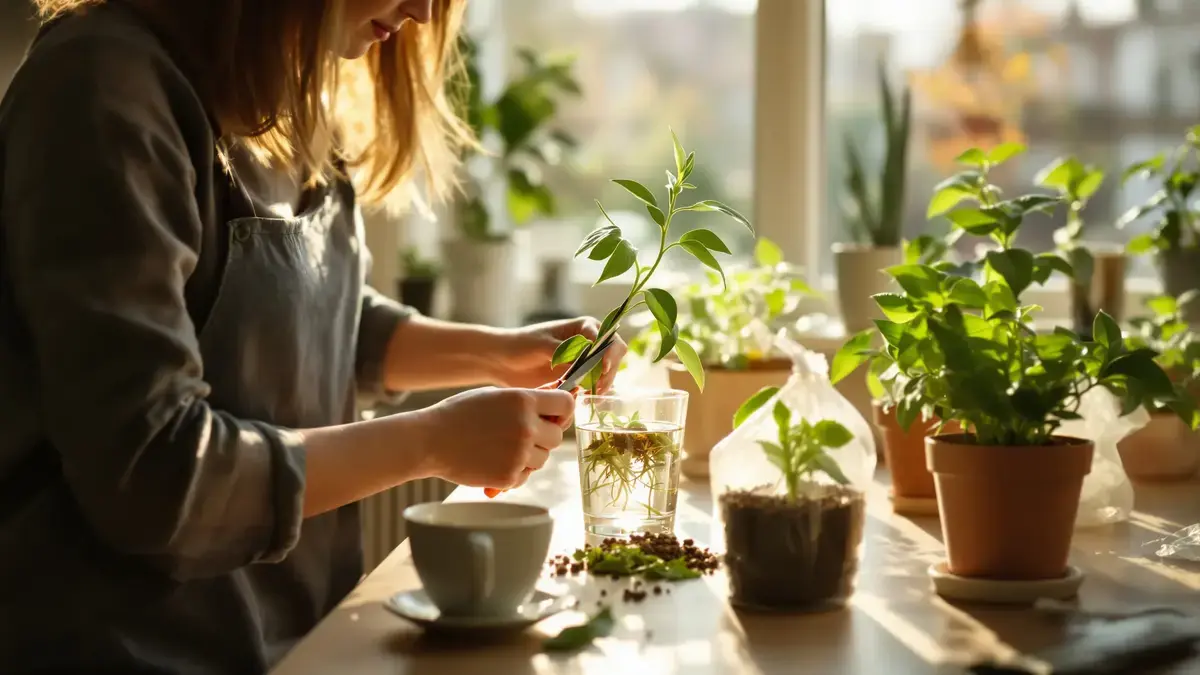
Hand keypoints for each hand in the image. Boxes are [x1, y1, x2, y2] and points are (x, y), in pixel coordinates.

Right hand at [416, 386, 574, 489]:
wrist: (430, 441)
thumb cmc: (460, 414)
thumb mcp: (494, 396)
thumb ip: (526, 401)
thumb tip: (557, 407)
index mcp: (523, 400)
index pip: (566, 404)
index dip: (562, 412)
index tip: (553, 418)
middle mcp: (526, 426)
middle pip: (557, 436)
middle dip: (544, 437)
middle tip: (521, 436)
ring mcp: (519, 453)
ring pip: (543, 458)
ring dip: (529, 456)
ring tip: (501, 448)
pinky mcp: (509, 475)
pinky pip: (525, 476)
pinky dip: (514, 473)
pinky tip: (493, 462)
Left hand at [489, 317, 628, 391]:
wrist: (502, 361)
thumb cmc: (520, 345)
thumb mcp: (542, 345)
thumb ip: (566, 350)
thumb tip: (588, 357)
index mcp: (584, 326)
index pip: (608, 338)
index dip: (609, 353)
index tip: (603, 368)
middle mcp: (590, 342)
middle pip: (614, 355)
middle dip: (610, 370)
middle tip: (597, 387)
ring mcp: (586, 361)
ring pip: (608, 372)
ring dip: (604, 383)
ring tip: (589, 395)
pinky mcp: (579, 378)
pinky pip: (596, 385)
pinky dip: (595, 392)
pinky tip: (587, 400)